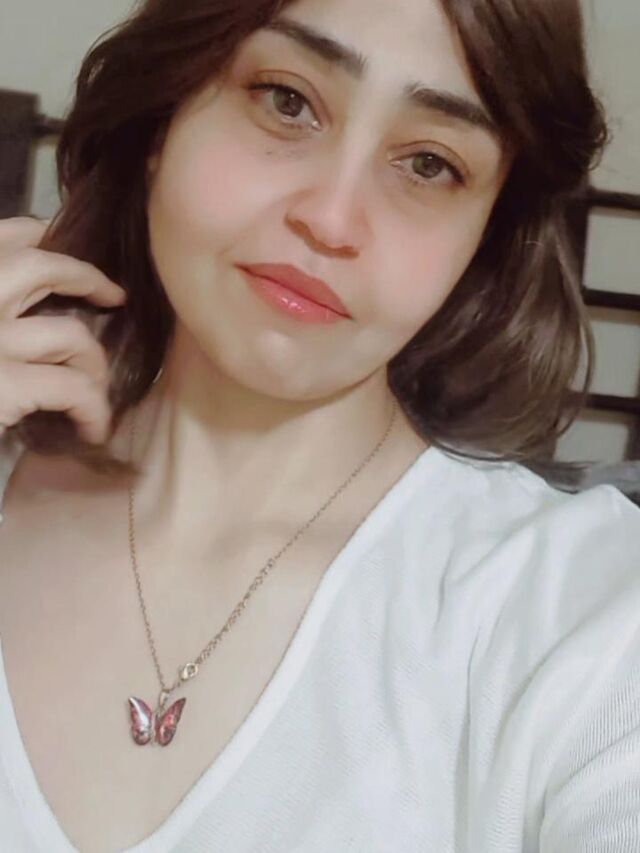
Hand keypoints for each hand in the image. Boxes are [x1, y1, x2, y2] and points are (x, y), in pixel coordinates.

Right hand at [0, 216, 126, 443]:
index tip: (70, 252)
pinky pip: (75, 388)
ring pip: (71, 335)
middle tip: (113, 295)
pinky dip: (94, 410)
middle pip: (40, 265)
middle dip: (87, 277)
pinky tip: (92, 429)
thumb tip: (35, 303)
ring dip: (93, 365)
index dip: (44, 235)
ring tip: (93, 388)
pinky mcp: (2, 384)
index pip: (3, 233)